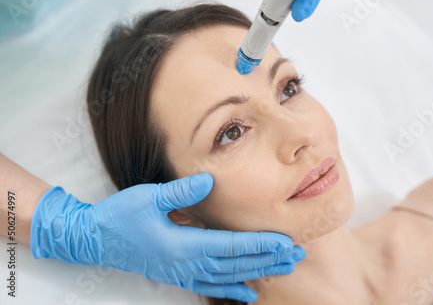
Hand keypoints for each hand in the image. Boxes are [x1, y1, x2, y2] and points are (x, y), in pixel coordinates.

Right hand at [31, 173, 305, 302]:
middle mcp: (186, 264)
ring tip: (283, 269)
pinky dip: (232, 290)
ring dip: (257, 272)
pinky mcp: (177, 275)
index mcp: (182, 245)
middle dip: (268, 259)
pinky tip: (249, 295)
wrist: (95, 239)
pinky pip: (210, 287)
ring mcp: (182, 273)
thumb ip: (181, 191)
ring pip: (228, 277)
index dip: (260, 245)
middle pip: (236, 264)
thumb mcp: (148, 197)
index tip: (285, 243)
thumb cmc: (121, 216)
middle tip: (296, 255)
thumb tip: (210, 180)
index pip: (230, 246)